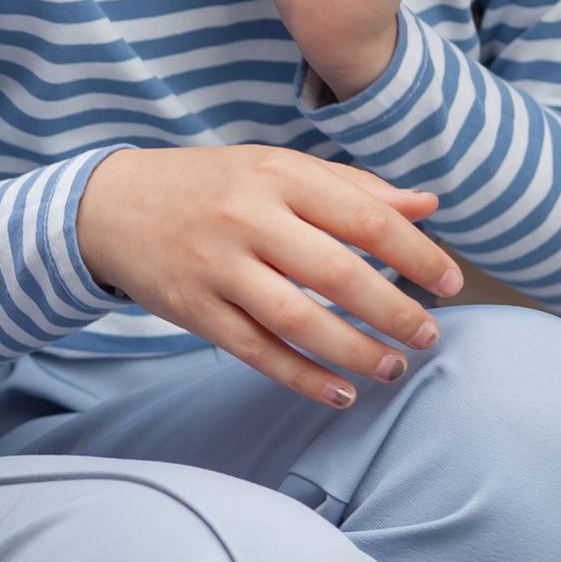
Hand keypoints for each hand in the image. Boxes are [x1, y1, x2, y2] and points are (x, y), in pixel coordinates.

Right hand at [77, 144, 461, 406]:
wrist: (109, 205)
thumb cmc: (210, 185)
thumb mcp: (277, 168)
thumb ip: (352, 188)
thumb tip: (428, 207)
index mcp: (279, 176)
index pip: (365, 218)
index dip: (416, 254)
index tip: (451, 283)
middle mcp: (249, 219)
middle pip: (338, 274)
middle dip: (393, 311)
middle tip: (428, 336)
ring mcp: (217, 267)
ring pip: (299, 320)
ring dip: (354, 352)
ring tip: (392, 368)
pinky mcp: (192, 310)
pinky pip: (256, 353)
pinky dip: (302, 378)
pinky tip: (339, 393)